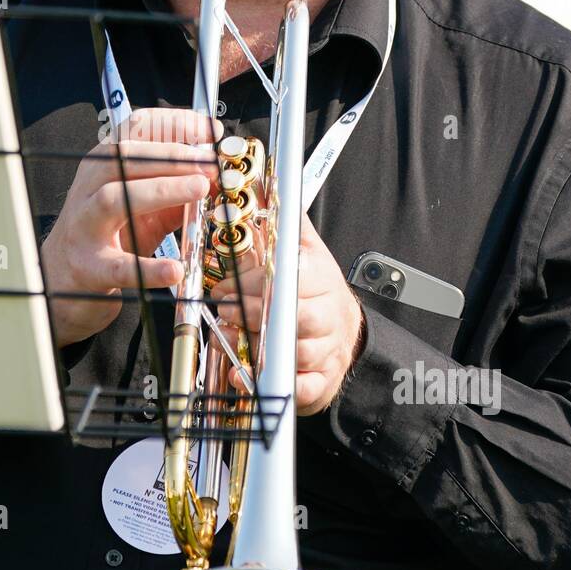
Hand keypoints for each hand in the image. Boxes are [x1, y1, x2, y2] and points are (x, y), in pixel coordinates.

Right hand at [41, 108, 221, 348]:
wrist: (62, 279)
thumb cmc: (108, 236)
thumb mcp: (143, 205)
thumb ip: (176, 191)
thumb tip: (215, 177)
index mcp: (104, 166)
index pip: (134, 130)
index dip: (175, 124)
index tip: (210, 130)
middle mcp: (89, 188)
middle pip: (124, 157)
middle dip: (172, 156)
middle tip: (210, 164)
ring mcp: (84, 226)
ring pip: (114, 198)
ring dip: (161, 190)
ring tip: (198, 190)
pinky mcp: (88, 267)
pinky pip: (118, 265)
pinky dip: (148, 268)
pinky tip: (174, 270)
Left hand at [210, 212, 365, 415]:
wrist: (347, 335)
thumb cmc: (318, 292)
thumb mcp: (305, 250)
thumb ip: (285, 220)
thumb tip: (263, 181)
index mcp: (320, 281)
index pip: (290, 279)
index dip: (255, 283)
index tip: (228, 285)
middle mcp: (326, 316)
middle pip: (293, 315)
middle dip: (252, 313)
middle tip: (223, 310)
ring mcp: (325, 350)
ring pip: (294, 351)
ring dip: (256, 346)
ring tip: (227, 337)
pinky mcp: (320, 382)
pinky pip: (299, 387)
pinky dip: (268, 383)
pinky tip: (243, 376)